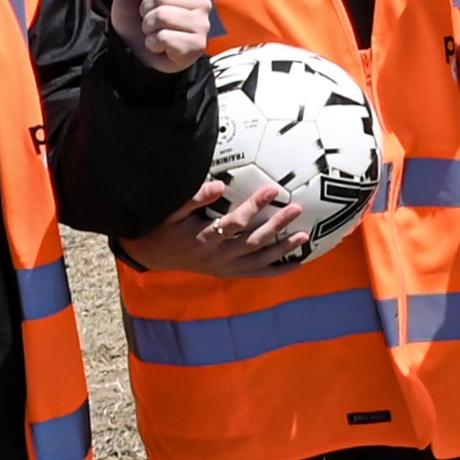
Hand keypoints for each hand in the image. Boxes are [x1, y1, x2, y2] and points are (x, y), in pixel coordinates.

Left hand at [113, 0, 213, 74]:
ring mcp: (202, 23)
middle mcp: (201, 0)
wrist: (138, 54)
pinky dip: (153, 43)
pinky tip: (160, 46)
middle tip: (150, 19)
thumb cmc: (137, 19)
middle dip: (145, 10)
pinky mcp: (197, 44)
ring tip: (154, 31)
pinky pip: (164, 37)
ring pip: (163, 16)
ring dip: (148, 27)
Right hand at [138, 176, 315, 279]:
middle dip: (276, 225)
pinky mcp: (228, 273)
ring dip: (283, 249)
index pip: (235, 223)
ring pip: (259, 260)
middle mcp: (217, 256)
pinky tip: (297, 264)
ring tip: (304, 236)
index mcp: (204, 238)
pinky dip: (277, 270)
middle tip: (296, 209)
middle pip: (253, 241)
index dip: (255, 206)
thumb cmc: (165, 226)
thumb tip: (219, 184)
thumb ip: (194, 198)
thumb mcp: (172, 211)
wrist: (155, 254)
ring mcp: (224, 267)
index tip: (272, 190)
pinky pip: (256, 274)